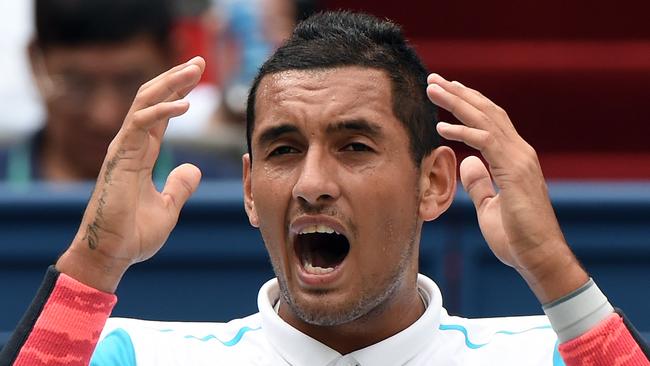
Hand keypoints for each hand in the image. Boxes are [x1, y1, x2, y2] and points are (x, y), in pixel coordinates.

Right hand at [56, 57, 205, 292]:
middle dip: (176, 78)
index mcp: (142, 153)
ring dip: (170, 84)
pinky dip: (162, 111)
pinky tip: (185, 104)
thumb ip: (180, 186)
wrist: (111, 255)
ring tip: (194, 70)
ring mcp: (123, 149)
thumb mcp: (168, 207)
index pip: (160, 113)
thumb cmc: (133, 235)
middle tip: (199, 62)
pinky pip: (140, 124)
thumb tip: (193, 169)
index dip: (177, 92)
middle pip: (153, 99)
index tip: (197, 77)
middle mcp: (131, 145)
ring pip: (145, 103)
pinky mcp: (120, 158)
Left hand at [426, 73, 587, 302]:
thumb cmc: (516, 238)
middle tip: (434, 80)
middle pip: (487, 112)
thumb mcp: (489, 206)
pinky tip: (441, 126)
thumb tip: (467, 162)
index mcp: (514, 158)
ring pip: (486, 119)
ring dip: (457, 102)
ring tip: (433, 89)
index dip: (468, 104)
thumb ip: (480, 182)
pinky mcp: (515, 171)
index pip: (490, 121)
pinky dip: (463, 130)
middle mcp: (519, 152)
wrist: (539, 258)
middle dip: (459, 93)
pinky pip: (486, 142)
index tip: (445, 92)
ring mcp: (520, 159)